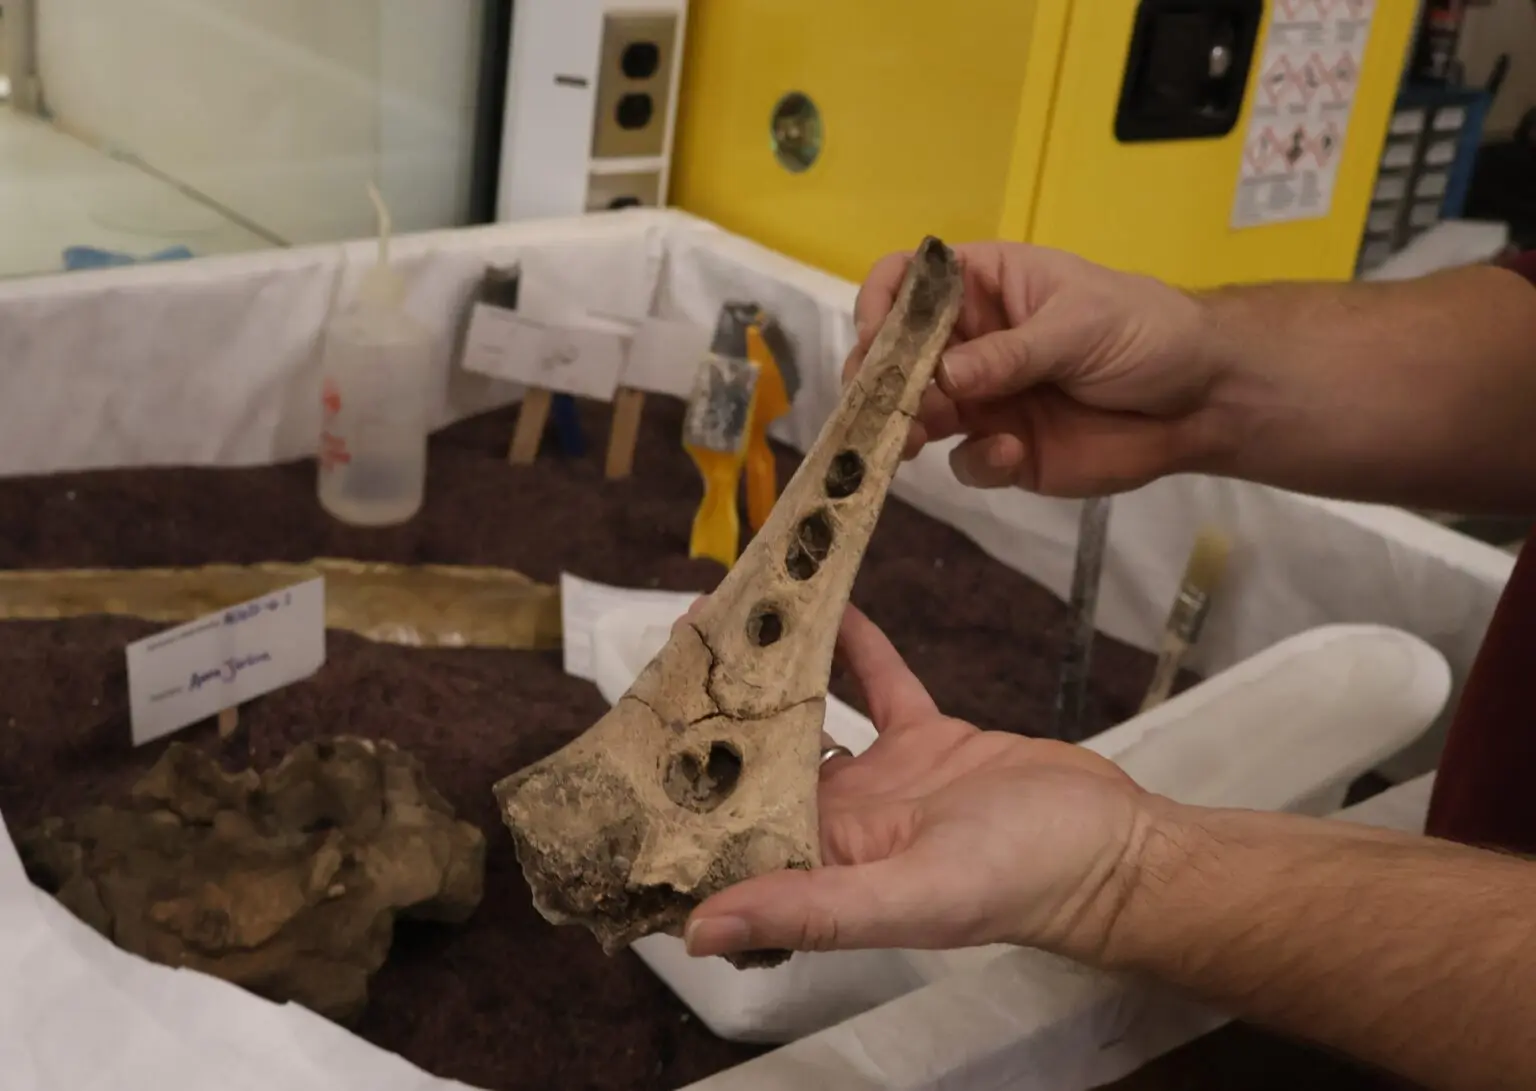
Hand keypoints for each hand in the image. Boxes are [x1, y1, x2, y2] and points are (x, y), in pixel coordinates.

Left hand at [680, 604, 1151, 960]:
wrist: (1116, 848)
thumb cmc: (1021, 882)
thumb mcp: (909, 898)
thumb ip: (810, 908)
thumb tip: (698, 932)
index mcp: (825, 865)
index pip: (730, 830)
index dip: (679, 793)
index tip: (635, 740)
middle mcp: (844, 823)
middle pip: (760, 764)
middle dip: (716, 717)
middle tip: (674, 656)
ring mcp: (887, 779)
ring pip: (811, 717)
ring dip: (774, 676)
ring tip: (730, 622)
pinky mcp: (930, 740)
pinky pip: (879, 686)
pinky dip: (854, 649)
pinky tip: (829, 609)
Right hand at [845, 242, 1235, 496]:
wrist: (1202, 399)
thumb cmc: (1145, 333)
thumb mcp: (1081, 325)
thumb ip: (1011, 352)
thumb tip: (943, 375)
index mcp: (984, 286)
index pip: (907, 281)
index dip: (880, 305)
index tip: (876, 341)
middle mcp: (971, 342)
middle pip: (896, 356)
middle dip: (880, 381)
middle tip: (879, 406)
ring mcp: (983, 399)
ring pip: (916, 414)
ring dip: (907, 427)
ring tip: (915, 439)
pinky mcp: (1004, 450)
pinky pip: (964, 461)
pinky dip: (977, 460)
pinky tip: (1012, 452)